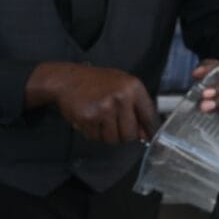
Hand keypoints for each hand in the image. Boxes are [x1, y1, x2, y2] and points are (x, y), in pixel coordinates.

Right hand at [27, 62, 156, 143]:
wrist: (67, 80)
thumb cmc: (95, 82)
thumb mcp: (121, 86)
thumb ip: (135, 107)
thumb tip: (144, 133)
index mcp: (133, 87)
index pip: (149, 116)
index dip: (151, 130)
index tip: (151, 138)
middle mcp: (121, 97)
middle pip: (130, 134)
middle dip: (122, 135)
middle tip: (113, 126)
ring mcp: (104, 109)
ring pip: (113, 139)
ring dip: (106, 135)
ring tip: (99, 120)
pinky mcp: (89, 118)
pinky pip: (96, 137)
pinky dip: (92, 133)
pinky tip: (89, 120)